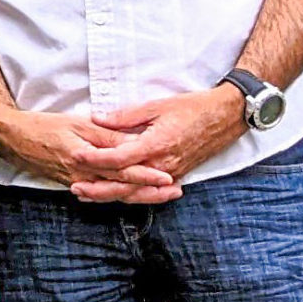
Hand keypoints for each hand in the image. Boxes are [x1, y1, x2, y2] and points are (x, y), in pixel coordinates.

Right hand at [0, 107, 177, 199]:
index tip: (169, 178)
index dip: (147, 175)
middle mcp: (83, 175)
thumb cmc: (43, 126)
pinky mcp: (69, 183)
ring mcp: (76, 182)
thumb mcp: (78, 124)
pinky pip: (97, 193)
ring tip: (159, 196)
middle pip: (122, 187)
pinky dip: (115, 195)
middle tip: (174, 193)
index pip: (123, 169)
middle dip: (149, 192)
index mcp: (87, 158)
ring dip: (136, 196)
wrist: (11, 138)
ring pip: (112, 193)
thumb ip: (106, 135)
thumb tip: (133, 142)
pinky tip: (128, 196)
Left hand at [67, 87, 245, 201]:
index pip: (119, 158)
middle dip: (98, 188)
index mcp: (156, 144)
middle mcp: (163, 164)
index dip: (96, 159)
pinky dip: (131, 195)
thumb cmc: (194, 107)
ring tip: (87, 195)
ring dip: (111, 195)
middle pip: (125, 184)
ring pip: (136, 192)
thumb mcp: (158, 105)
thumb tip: (97, 118)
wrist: (228, 116)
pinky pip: (150, 191)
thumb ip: (126, 116)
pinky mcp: (177, 176)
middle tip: (75, 187)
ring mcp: (171, 173)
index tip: (76, 156)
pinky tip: (115, 195)